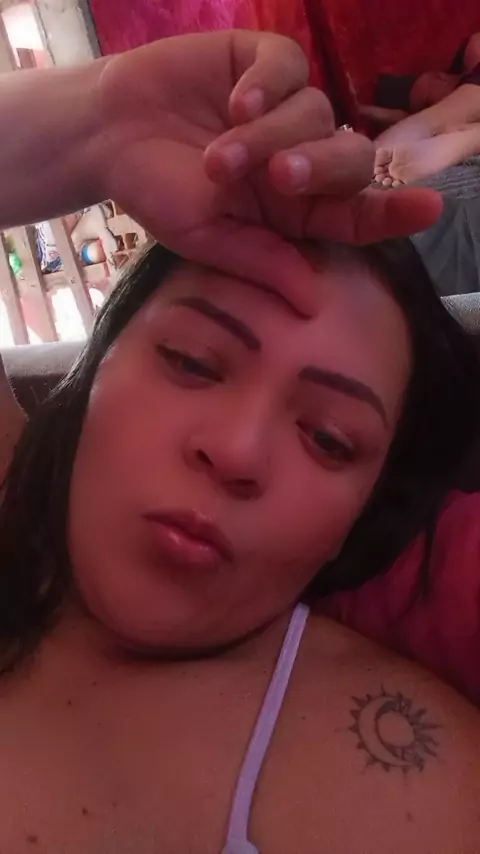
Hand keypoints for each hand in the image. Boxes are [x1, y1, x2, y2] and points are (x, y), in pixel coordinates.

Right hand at [96, 31, 442, 313]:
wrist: (106, 136)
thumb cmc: (156, 194)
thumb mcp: (206, 239)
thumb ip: (262, 262)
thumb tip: (314, 304)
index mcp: (291, 211)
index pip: (354, 214)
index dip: (392, 211)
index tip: (428, 208)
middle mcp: (298, 160)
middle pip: (349, 160)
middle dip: (321, 168)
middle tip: (279, 177)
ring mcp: (284, 109)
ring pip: (318, 113)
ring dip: (272, 135)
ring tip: (220, 155)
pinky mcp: (261, 63)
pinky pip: (290, 67)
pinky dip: (269, 87)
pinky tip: (237, 104)